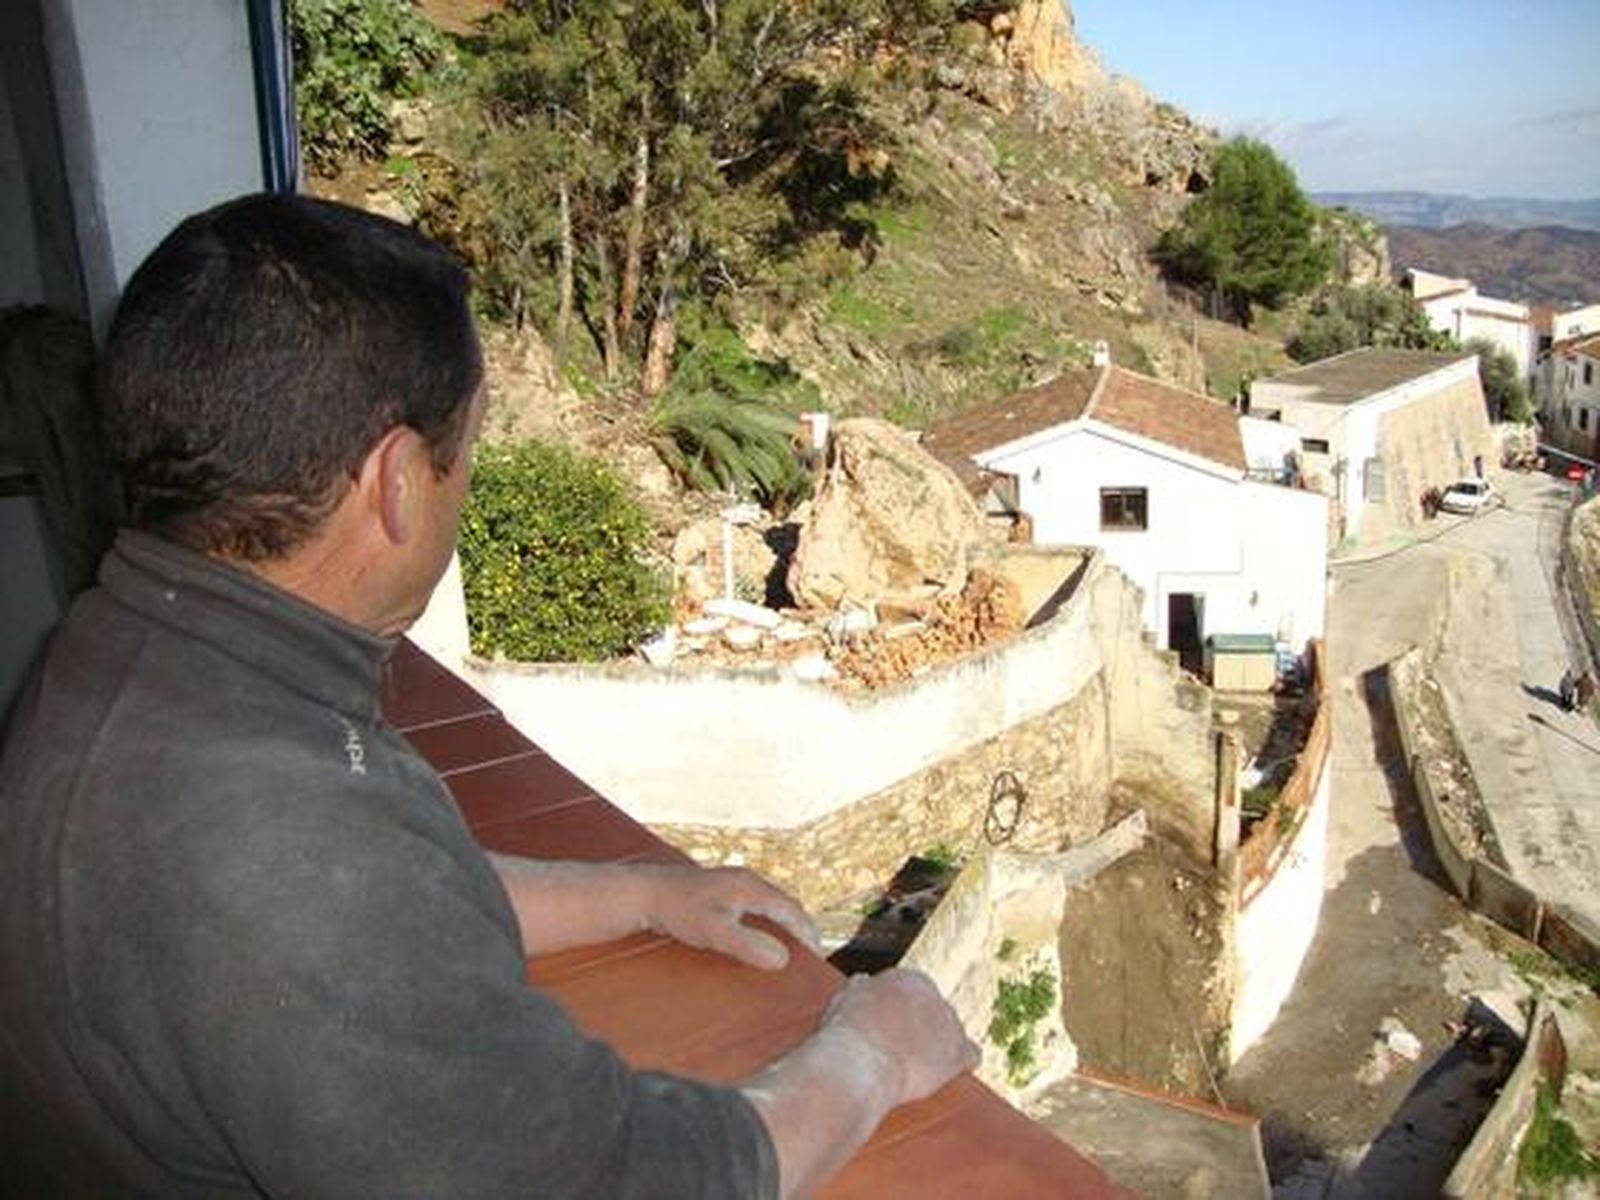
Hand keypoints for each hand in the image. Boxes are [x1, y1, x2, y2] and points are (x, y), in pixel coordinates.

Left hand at [642, 865, 819, 970]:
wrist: (645, 893)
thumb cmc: (678, 911)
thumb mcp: (715, 933)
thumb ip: (749, 946)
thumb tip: (782, 959)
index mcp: (751, 886)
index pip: (791, 909)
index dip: (806, 932)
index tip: (816, 955)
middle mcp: (746, 880)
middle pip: (784, 904)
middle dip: (799, 928)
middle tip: (807, 954)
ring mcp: (734, 883)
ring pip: (770, 904)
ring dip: (782, 924)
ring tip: (789, 948)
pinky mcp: (722, 891)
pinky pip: (755, 906)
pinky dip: (766, 921)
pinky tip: (759, 936)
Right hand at [820, 969, 979, 1106]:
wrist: (861, 1059)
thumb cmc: (847, 1031)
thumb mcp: (846, 998)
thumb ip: (860, 988)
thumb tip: (862, 980)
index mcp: (908, 979)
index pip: (913, 996)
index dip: (900, 1017)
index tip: (887, 1034)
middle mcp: (934, 993)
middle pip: (933, 1015)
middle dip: (919, 1032)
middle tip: (898, 1054)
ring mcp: (949, 1021)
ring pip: (951, 1034)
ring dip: (937, 1049)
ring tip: (914, 1068)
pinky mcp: (957, 1051)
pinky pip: (971, 1055)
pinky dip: (962, 1063)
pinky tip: (952, 1071)